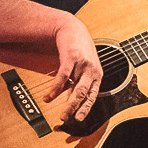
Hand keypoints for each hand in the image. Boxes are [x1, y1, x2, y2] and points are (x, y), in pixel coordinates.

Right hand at [41, 11, 102, 126]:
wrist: (71, 27)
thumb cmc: (78, 48)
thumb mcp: (84, 65)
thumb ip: (79, 81)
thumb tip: (71, 100)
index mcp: (97, 74)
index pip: (93, 95)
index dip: (86, 108)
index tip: (78, 119)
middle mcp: (92, 70)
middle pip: (83, 95)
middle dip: (74, 109)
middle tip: (66, 119)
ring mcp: (82, 64)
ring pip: (75, 89)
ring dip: (67, 104)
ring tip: (60, 113)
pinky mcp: (71, 58)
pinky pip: (63, 78)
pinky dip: (56, 89)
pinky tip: (49, 96)